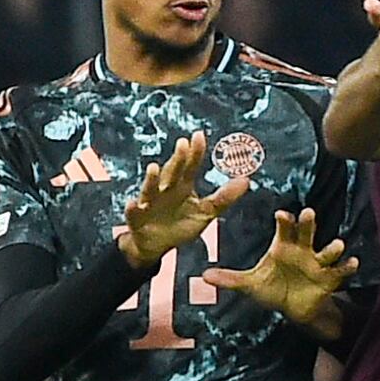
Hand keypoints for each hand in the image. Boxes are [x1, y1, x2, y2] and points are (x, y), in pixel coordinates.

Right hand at [118, 131, 248, 267]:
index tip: (199, 135)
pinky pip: (134, 212)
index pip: (190, 166)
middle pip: (172, 172)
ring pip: (150, 188)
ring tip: (154, 168)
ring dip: (152, 179)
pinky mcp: (137, 217)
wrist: (156, 244)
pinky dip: (133, 207)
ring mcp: (150, 202)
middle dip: (177, 159)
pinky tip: (134, 203)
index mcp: (183, 186)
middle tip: (183, 144)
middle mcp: (166, 190)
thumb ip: (224, 197)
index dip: (195, 152)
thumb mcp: (206, 212)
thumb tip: (246, 180)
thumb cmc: (180, 224)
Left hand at [200, 207, 358, 325]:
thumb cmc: (273, 288)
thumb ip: (230, 279)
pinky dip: (347, 267)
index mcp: (284, 246)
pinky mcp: (330, 278)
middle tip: (308, 213)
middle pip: (307, 232)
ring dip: (333, 248)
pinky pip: (341, 271)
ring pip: (328, 251)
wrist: (295, 307)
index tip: (282, 214)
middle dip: (308, 223)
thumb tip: (204, 276)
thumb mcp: (251, 285)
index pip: (284, 228)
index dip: (284, 221)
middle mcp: (303, 250)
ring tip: (337, 245)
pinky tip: (352, 263)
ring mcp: (318, 263)